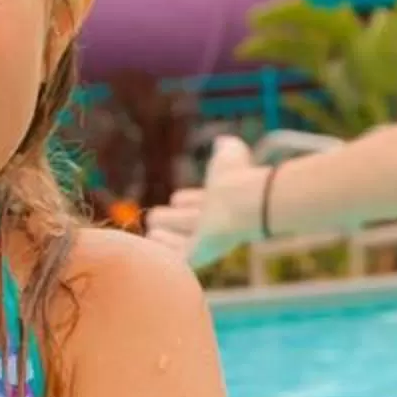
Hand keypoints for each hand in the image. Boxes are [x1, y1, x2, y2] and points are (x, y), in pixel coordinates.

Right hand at [145, 133, 268, 268]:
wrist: (246, 202)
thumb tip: (221, 141)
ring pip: (179, 239)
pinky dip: (162, 247)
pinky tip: (151, 240)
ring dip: (164, 236)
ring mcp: (204, 241)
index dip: (188, 200)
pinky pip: (175, 254)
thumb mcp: (230, 155)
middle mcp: (212, 222)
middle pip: (187, 221)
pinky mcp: (197, 255)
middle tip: (153, 216)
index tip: (176, 199)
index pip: (199, 201)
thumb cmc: (238, 178)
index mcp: (219, 201)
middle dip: (172, 219)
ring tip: (150, 232)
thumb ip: (225, 147)